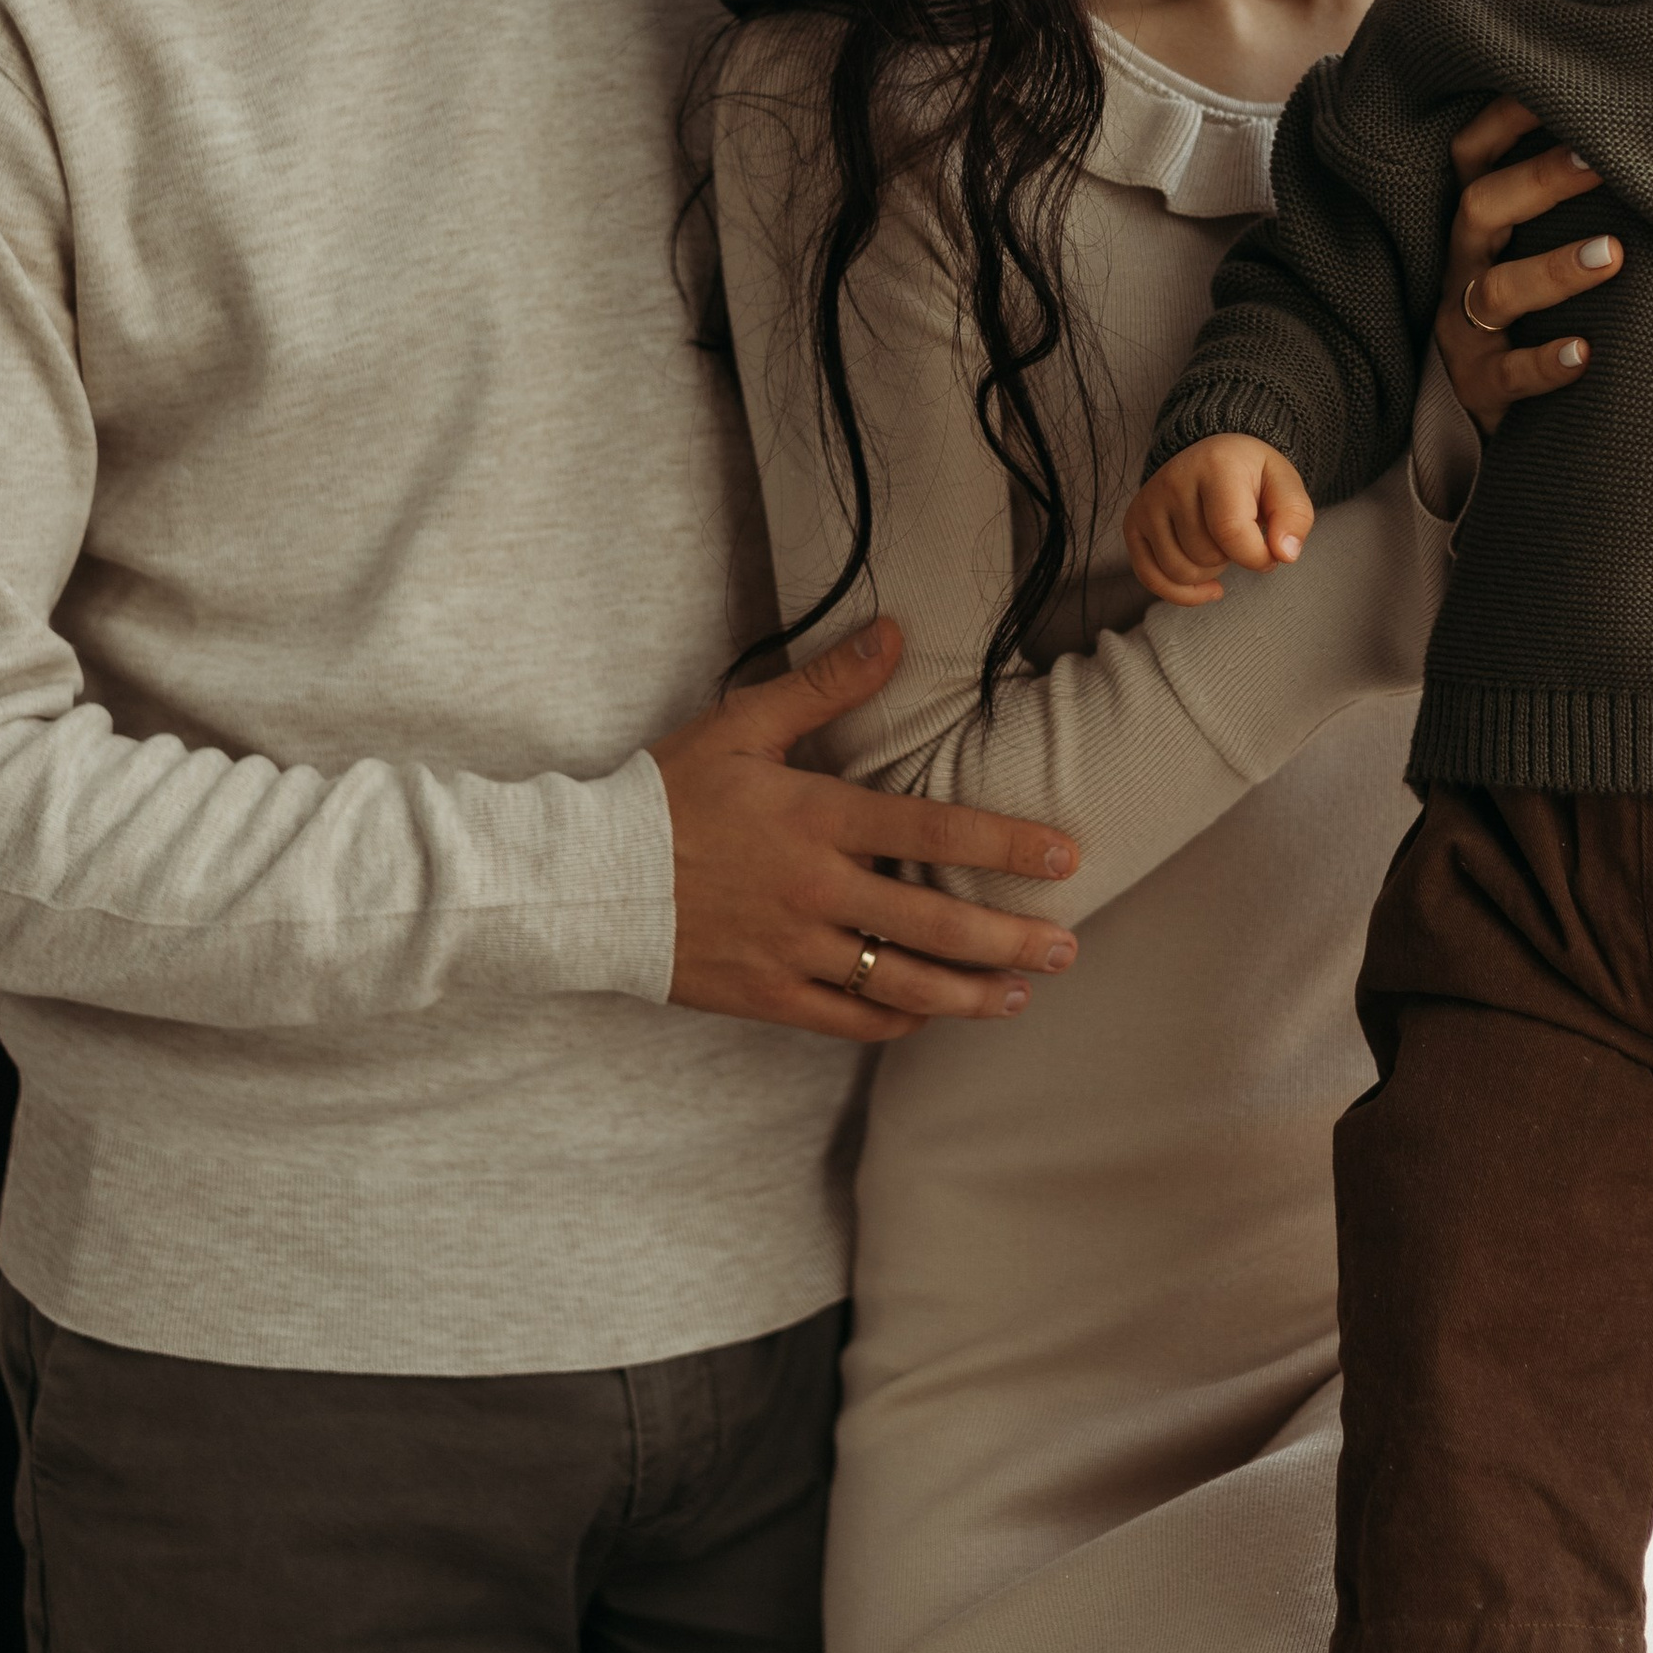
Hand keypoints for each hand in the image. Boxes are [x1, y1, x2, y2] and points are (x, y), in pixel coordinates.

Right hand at [653, 620, 1077, 1041]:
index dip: (1007, 844)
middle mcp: (815, 890)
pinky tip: (932, 1014)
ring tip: (1023, 992)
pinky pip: (847, 1019)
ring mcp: (791, 950)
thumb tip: (894, 631)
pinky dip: (897, 1021)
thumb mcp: (742, 725)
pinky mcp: (766, 996)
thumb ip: (825, 685)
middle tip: (1068, 946)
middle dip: (1011, 938)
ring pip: (901, 983)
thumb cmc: (665, 794)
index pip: (933, 830)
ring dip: (971, 993)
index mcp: (816, 818)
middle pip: (934, 922)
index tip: (1065, 856)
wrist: (584, 878)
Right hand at [1124, 437, 1313, 605]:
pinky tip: (1207, 587)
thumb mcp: (1285, 487)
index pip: (1231, 533)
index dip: (1257, 557)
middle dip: (1231, 558)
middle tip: (1239, 534)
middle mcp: (1173, 481)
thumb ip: (1295, 518)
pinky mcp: (1133, 523)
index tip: (1271, 552)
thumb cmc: (1253, 477)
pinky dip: (1181, 593)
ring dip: (1208, 572)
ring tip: (1218, 545)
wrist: (1214, 456)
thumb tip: (1284, 555)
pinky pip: (1150, 578)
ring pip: (1180, 572)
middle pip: (1205, 557)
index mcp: (1216, 466)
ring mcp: (1148, 503)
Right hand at [1436, 96, 1620, 435]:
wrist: (1485, 408)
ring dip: (1554, 268)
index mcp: (1479, 223)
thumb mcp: (1534, 245)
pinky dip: (1545, 362)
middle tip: (1600, 158)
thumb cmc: (1534, 307)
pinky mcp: (1481, 386)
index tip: (1557, 84)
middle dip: (1539, 179)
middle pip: (1480, 207)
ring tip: (1614, 255)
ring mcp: (1467, 328)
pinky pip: (1508, 374)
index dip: (1505, 117)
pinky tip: (1585, 354)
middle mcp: (1465, 266)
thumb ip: (1573, 199)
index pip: (1473, 153)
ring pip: (1497, 290)